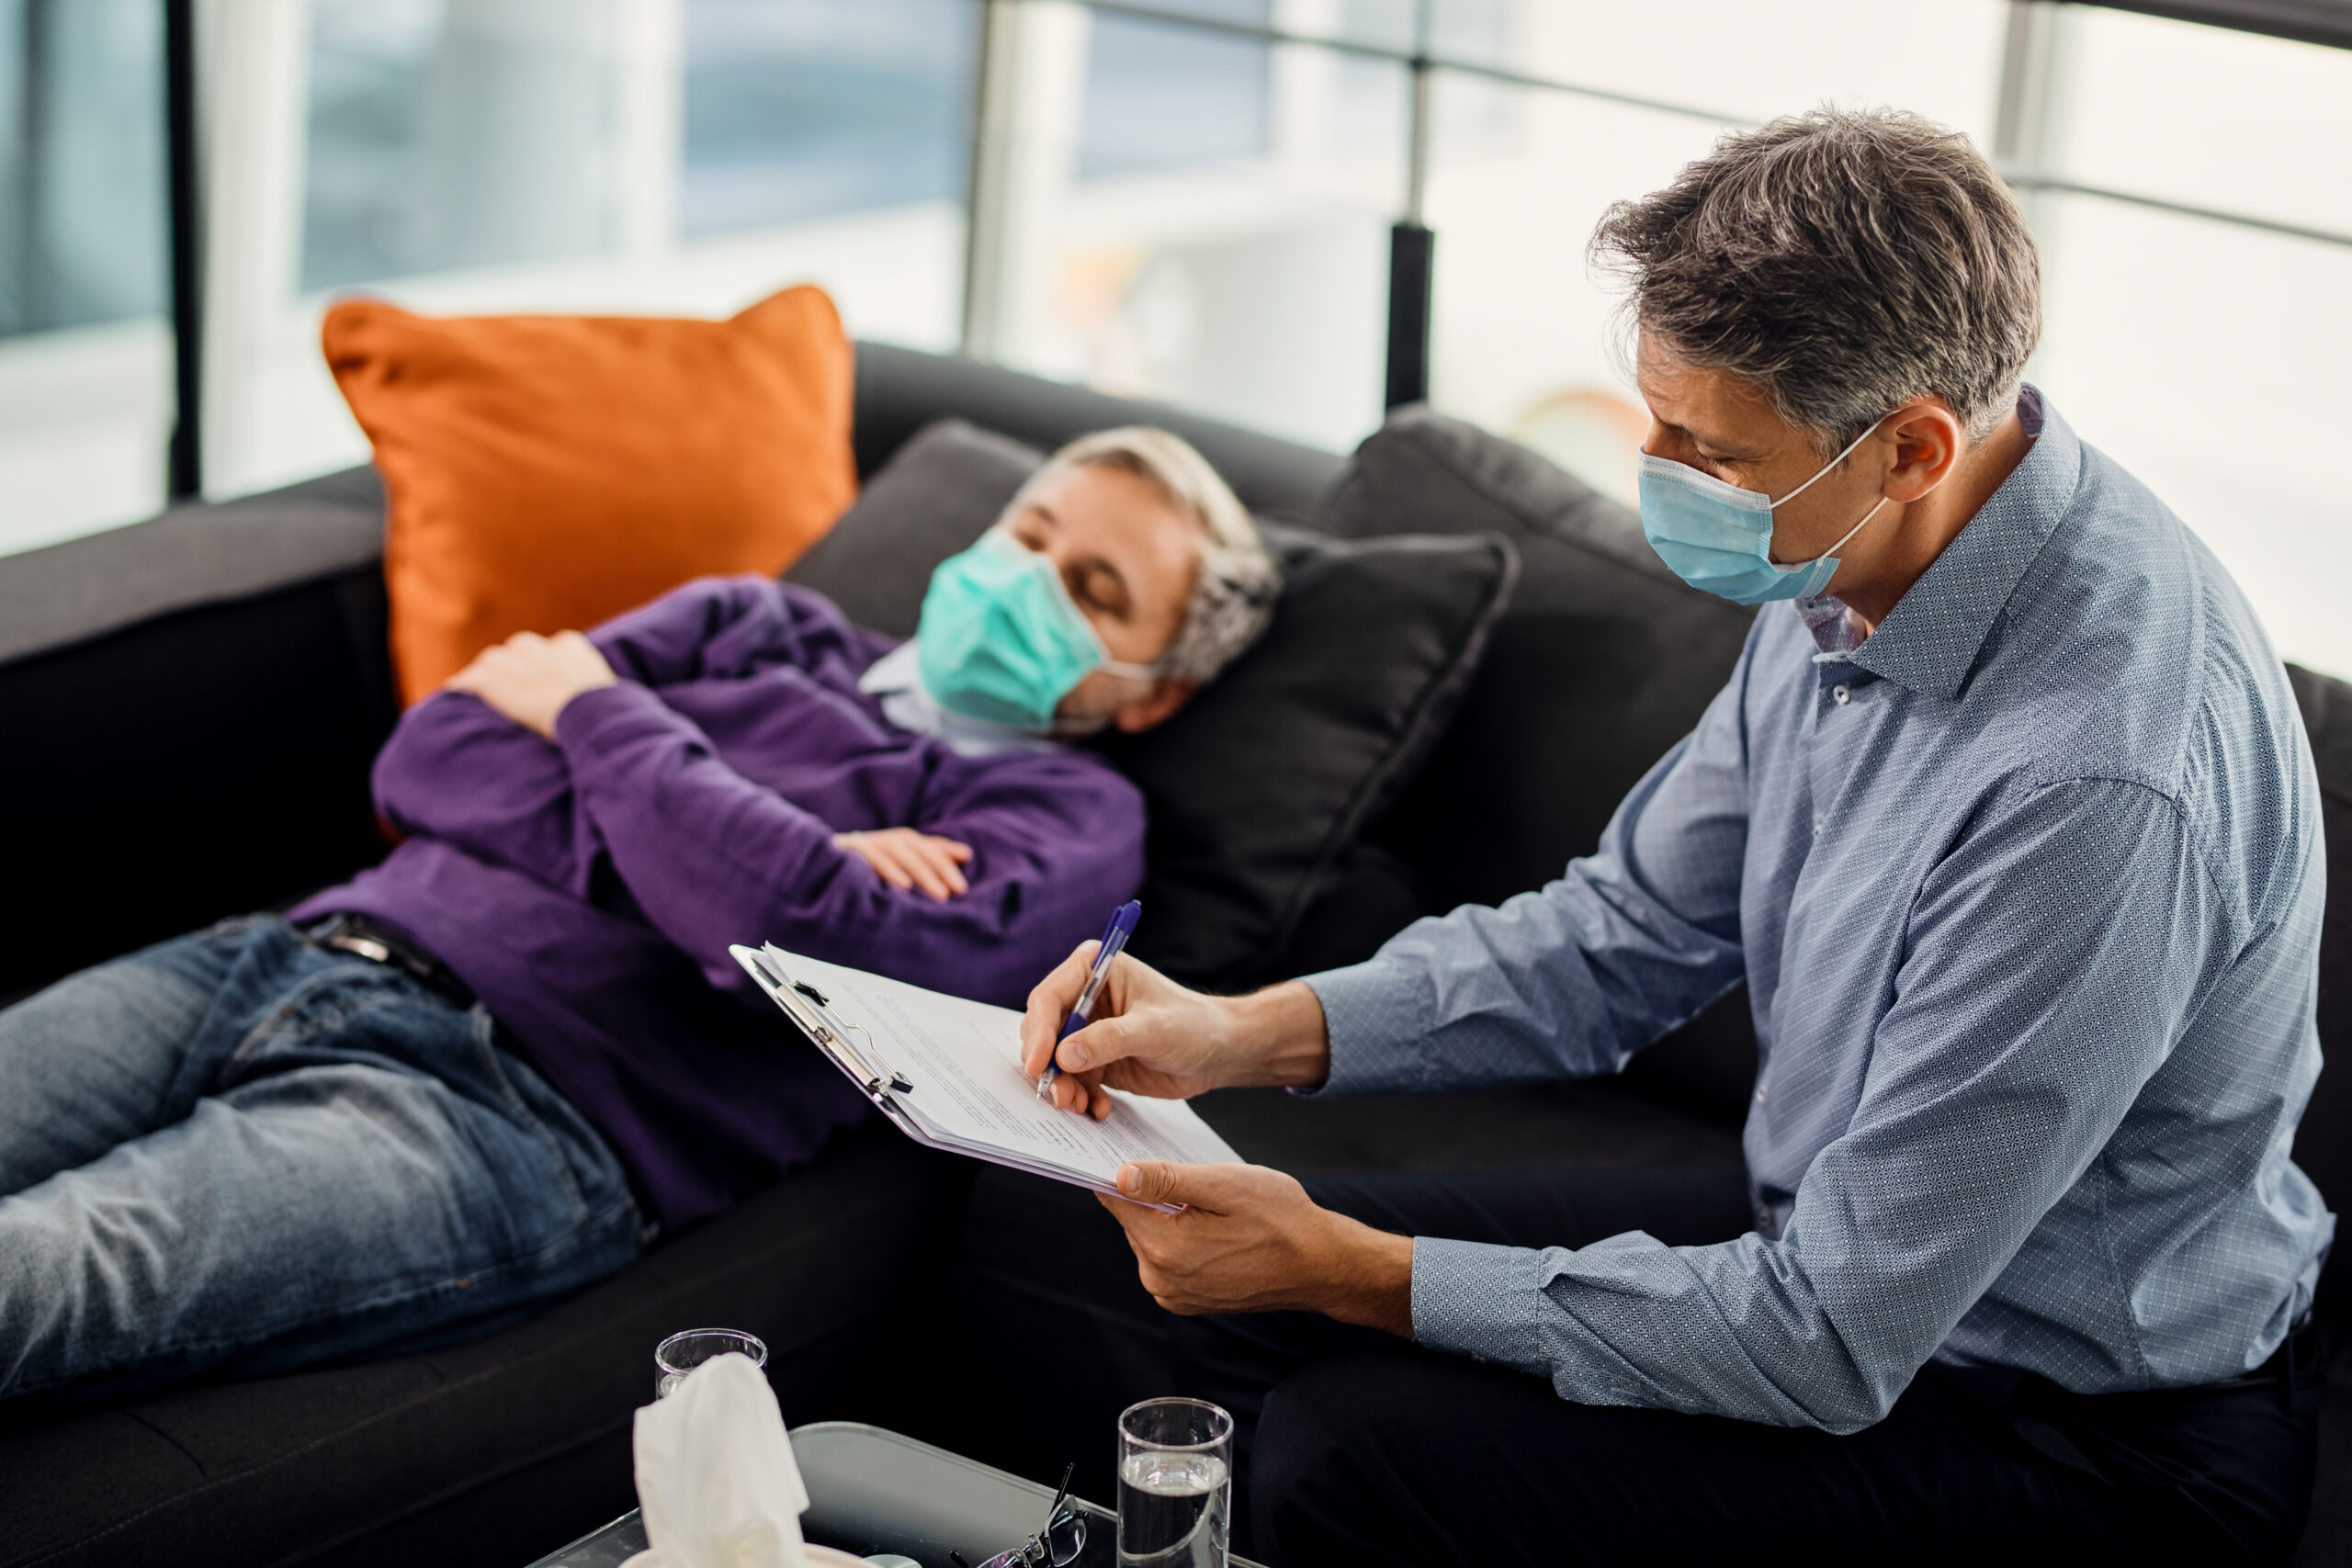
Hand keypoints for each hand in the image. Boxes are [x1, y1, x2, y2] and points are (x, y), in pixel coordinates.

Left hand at [443, 630, 616, 738]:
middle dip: (517, 664)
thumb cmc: (609, 715)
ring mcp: (518, 663)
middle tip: (513, 687)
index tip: (549, 678)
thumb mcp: (616, 698)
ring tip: (480, 691)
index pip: (558, 645)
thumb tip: (618, 712)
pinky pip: (472, 679)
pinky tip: (456, 695)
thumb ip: (606, 696)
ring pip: (494, 660)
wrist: (589, 715)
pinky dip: (464, 686)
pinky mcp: (496, 679)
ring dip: (488, 675)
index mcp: (575, 650)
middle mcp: (544, 649)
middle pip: (521, 647)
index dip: (550, 663)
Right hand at [834, 828, 973, 900]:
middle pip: (913, 845)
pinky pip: (869, 855)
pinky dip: (888, 869)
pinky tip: (904, 886)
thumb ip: (927, 861)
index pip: (924, 844)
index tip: (967, 863)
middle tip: (957, 891)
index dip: (945, 853)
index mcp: (894, 844)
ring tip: (940, 894)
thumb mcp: (897, 874)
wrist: (814, 878)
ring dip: (919, 871)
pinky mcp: (844, 850)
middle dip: (938, 867)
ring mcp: (861, 843)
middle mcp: (879, 840)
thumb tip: (966, 854)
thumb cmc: (863, 881)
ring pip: (895, 849)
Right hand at [1018, 950, 1330, 1118]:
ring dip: (1063, 1087)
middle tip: (1060, 1095)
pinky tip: (1099, 1109)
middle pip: (1044, 1032)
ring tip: (1081, 1105)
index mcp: (1093, 969)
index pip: (1049, 998)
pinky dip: (1081, 1097)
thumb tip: (1064, 1056)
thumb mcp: (1153, 1030)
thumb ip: (1108, 1040)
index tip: (1038, 1064)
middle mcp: (1083, 997)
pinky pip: (1073, 1081)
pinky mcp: (1094, 1059)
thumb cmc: (1194, 1025)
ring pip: (1054, 1062)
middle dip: (1048, 1066)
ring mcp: (1087, 1030)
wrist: (1220, 1052)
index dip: (1039, 1032)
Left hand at [1098, 1161, 1414, 1334]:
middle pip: (1133, 1219)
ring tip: (1213, 1207)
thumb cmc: (1281, 1219)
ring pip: (1150, 1238)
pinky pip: (1168, 1259)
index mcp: (1164, 1247)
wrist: (1319, 1265)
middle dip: (1153, 1195)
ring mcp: (1173, 1294)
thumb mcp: (1225, 1186)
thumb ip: (1168, 1180)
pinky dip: (1182, 1239)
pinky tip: (1216, 1230)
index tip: (1135, 1152)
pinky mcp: (1187, 1300)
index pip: (1115, 1199)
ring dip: (1170, 1218)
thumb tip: (1119, 1174)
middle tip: (1194, 1178)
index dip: (1121, 1170)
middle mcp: (1160, 1278)